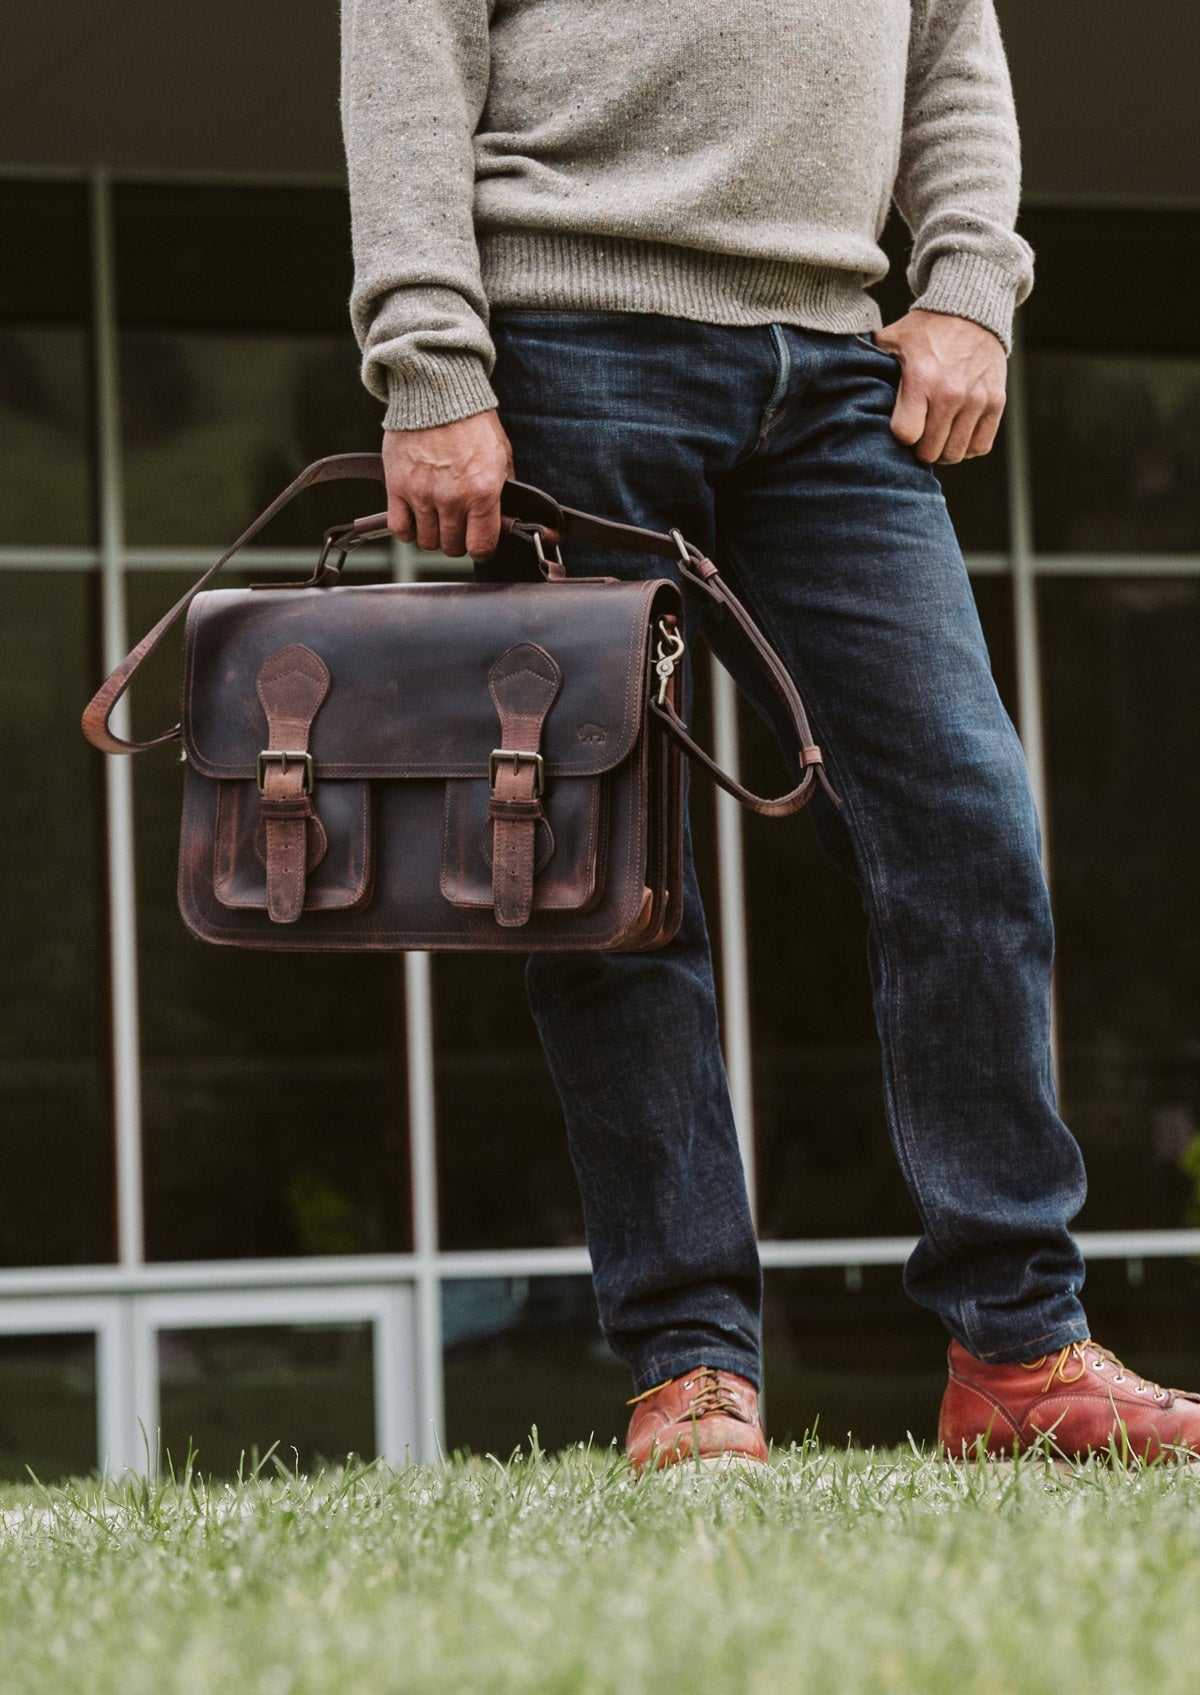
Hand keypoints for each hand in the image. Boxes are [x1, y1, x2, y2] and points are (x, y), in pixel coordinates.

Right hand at [383, 410, 513, 557]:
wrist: (438, 392)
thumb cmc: (472, 422)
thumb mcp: (501, 457)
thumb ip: (504, 493)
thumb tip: (506, 523)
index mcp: (482, 492)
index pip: (481, 546)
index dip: (483, 550)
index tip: (481, 545)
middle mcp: (452, 498)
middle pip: (452, 547)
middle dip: (458, 541)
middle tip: (459, 526)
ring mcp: (422, 494)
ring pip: (427, 541)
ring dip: (434, 535)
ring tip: (438, 518)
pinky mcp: (397, 486)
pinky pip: (400, 528)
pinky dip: (408, 529)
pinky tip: (416, 518)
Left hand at [874, 310, 1006, 464]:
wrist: (971, 310)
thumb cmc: (926, 330)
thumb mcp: (892, 340)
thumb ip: (871, 364)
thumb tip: (842, 380)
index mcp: (921, 379)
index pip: (906, 435)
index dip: (901, 436)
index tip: (902, 426)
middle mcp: (950, 392)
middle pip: (930, 451)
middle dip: (920, 448)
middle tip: (918, 434)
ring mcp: (976, 399)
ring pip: (955, 453)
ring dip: (943, 451)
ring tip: (937, 435)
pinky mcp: (996, 402)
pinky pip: (980, 446)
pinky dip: (967, 447)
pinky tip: (957, 433)